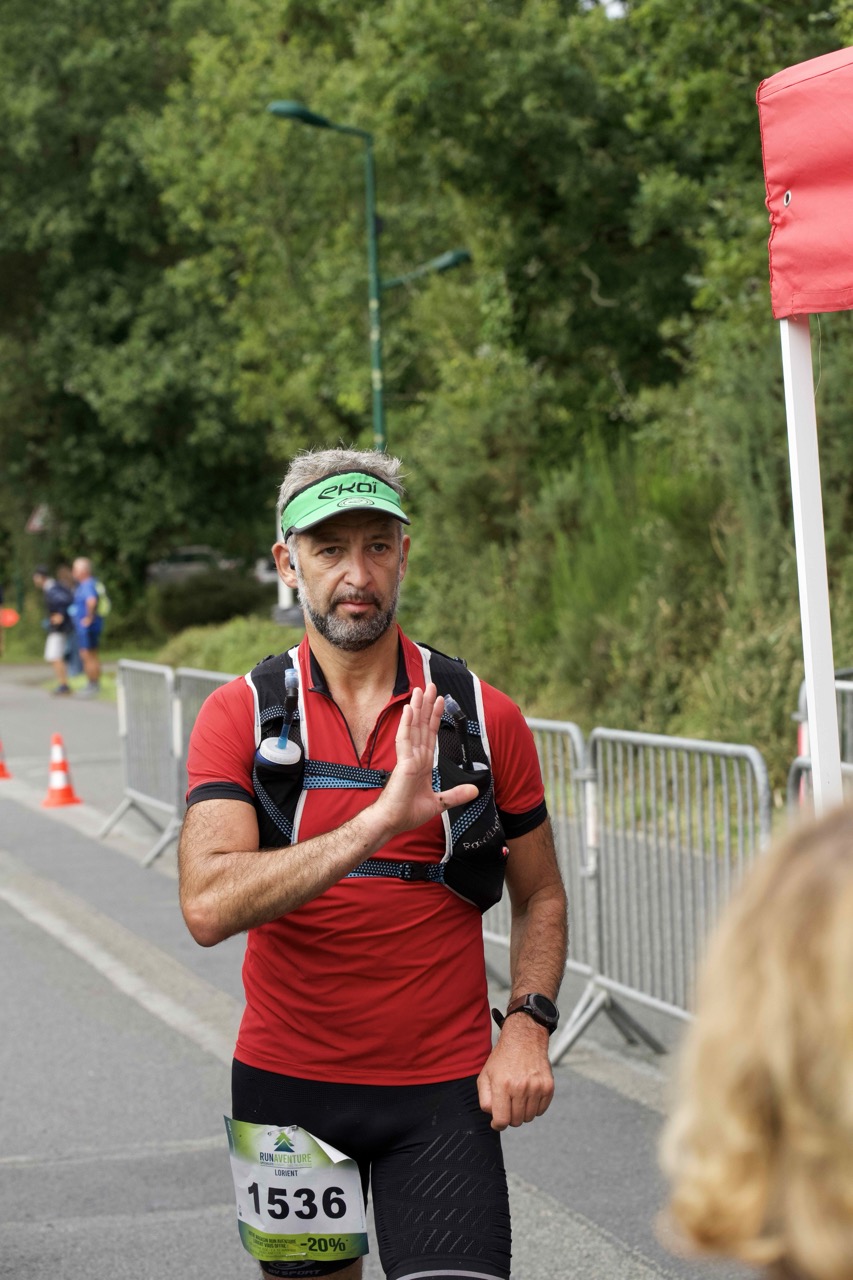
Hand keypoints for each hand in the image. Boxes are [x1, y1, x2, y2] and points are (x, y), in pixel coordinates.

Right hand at [374, 683, 477, 837]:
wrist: (392, 822)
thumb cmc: (406, 813)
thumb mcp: (438, 803)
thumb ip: (455, 795)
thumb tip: (475, 791)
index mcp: (421, 764)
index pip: (430, 735)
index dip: (435, 717)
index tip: (440, 701)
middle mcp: (414, 757)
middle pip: (422, 726)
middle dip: (427, 705)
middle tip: (431, 685)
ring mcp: (408, 758)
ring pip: (414, 727)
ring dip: (418, 708)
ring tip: (420, 689)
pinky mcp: (404, 764)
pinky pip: (405, 740)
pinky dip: (407, 724)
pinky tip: (410, 709)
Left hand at [477, 1015, 554, 1130]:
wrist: (524, 1039)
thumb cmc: (502, 1059)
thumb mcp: (485, 1075)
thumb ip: (485, 1098)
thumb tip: (493, 1116)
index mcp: (502, 1085)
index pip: (502, 1120)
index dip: (498, 1124)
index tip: (498, 1121)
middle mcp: (520, 1087)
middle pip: (516, 1121)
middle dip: (510, 1116)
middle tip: (508, 1104)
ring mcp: (536, 1087)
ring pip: (529, 1117)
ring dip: (522, 1112)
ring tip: (518, 1097)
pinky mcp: (548, 1087)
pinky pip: (541, 1110)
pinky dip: (534, 1107)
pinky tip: (528, 1095)